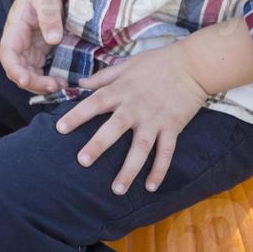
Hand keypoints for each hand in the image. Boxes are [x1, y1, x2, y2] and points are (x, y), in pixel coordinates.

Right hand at [0, 0, 67, 94]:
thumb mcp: (46, 0)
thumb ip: (49, 16)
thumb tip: (53, 39)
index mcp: (14, 33)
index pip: (7, 56)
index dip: (14, 70)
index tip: (25, 80)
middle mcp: (17, 47)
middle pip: (19, 72)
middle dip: (34, 83)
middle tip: (54, 86)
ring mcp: (27, 53)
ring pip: (29, 77)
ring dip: (42, 86)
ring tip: (62, 86)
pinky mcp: (38, 56)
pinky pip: (40, 74)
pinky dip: (49, 81)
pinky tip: (64, 83)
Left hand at [55, 41, 208, 195]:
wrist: (192, 64)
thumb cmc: (157, 62)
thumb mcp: (127, 64)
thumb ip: (103, 76)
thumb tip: (80, 83)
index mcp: (122, 89)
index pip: (95, 102)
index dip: (77, 115)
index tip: (60, 129)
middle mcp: (136, 106)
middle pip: (114, 127)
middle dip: (98, 144)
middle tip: (82, 161)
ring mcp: (155, 118)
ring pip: (140, 147)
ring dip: (129, 169)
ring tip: (117, 189)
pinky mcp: (172, 127)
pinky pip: (166, 152)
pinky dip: (159, 170)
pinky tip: (150, 187)